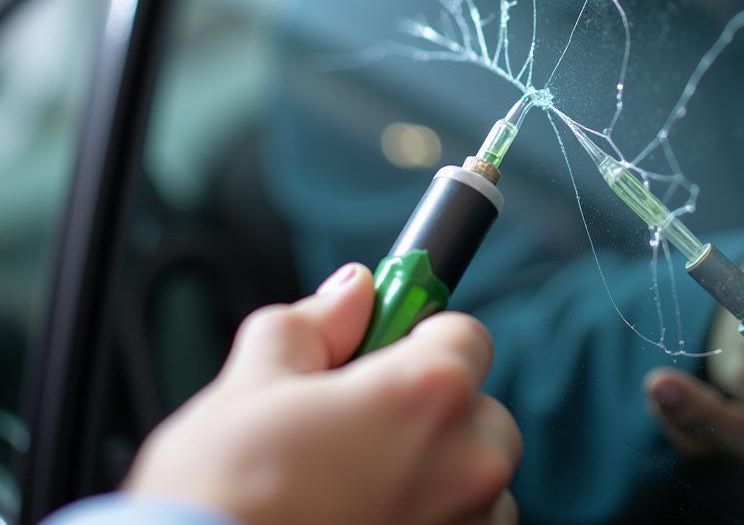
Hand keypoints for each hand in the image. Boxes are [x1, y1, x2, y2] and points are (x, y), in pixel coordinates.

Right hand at [127, 263, 521, 524]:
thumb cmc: (217, 498)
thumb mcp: (252, 382)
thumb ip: (317, 323)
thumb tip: (354, 290)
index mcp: (426, 393)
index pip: (466, 336)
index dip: (422, 338)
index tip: (387, 354)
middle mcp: (466, 464)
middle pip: (482, 413)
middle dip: (434, 414)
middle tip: (360, 433)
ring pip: (479, 486)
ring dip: (438, 480)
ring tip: (355, 494)